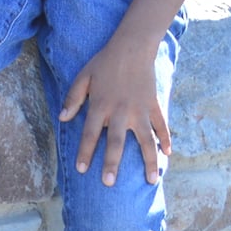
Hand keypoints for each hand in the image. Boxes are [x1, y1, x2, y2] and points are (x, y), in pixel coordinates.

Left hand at [58, 29, 170, 185]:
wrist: (131, 47)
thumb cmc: (104, 63)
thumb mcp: (83, 77)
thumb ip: (73, 99)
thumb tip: (62, 118)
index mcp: (100, 106)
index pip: (89, 134)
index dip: (84, 152)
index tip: (81, 169)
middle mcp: (120, 111)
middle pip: (115, 142)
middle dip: (111, 163)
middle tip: (109, 183)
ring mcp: (139, 110)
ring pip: (145, 140)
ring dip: (148, 161)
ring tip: (151, 180)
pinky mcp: (153, 105)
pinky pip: (161, 126)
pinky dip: (166, 139)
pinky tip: (168, 154)